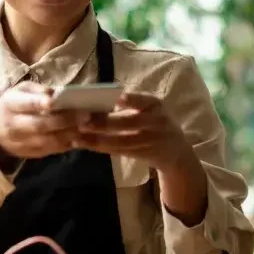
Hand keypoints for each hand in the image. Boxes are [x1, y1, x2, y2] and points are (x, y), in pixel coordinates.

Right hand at [0, 81, 89, 160]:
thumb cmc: (14, 105)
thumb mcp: (21, 91)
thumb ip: (38, 90)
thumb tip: (58, 93)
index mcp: (11, 104)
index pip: (25, 104)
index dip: (38, 103)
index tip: (53, 101)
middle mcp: (14, 124)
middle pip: (40, 125)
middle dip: (64, 120)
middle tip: (85, 115)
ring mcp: (22, 142)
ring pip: (47, 141)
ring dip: (69, 134)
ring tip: (85, 126)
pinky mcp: (31, 153)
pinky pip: (51, 150)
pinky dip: (66, 144)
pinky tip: (78, 136)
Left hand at [73, 91, 188, 169]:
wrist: (175, 150)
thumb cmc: (154, 122)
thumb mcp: (149, 108)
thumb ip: (129, 103)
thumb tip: (95, 98)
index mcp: (154, 104)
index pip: (141, 100)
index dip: (128, 100)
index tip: (112, 99)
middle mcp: (156, 121)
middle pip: (128, 123)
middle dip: (104, 123)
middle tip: (82, 121)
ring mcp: (151, 140)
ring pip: (121, 141)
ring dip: (97, 139)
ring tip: (77, 136)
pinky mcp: (143, 154)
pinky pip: (118, 151)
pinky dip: (100, 148)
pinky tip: (85, 144)